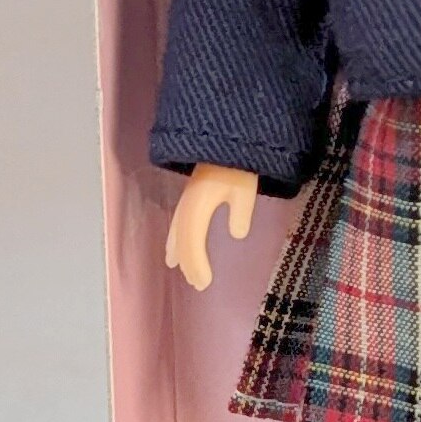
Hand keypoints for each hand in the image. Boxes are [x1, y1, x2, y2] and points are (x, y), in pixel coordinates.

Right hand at [165, 164, 258, 290]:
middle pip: (182, 239)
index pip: (193, 240)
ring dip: (179, 252)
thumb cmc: (238, 165)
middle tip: (198, 283)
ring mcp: (186, 199)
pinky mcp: (189, 196)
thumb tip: (237, 233)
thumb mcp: (245, 188)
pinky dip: (175, 239)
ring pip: (177, 231)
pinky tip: (175, 248)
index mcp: (198, 203)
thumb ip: (241, 211)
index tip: (204, 282)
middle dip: (188, 262)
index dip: (196, 263)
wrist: (225, 137)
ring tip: (180, 269)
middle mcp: (187, 204)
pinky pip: (178, 223)